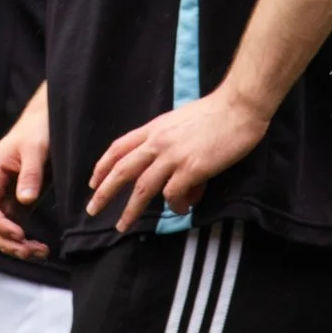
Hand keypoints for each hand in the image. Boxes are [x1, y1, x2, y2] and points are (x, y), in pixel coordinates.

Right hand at [0, 97, 51, 260]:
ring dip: (16, 245)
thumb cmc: (37, 130)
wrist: (45, 123)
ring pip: (0, 230)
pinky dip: (24, 241)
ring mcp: (3, 198)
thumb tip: (24, 200)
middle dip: (7, 241)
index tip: (19, 234)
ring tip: (39, 252)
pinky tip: (39, 248)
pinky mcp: (17, 204)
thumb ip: (31, 173)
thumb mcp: (36, 148)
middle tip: (30, 251)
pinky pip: (14, 228)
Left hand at [87, 84, 269, 233]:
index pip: (119, 147)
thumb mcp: (182, 123)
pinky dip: (175, 205)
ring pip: (142, 188)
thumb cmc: (216, 113)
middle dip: (104, 192)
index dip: (103, 166)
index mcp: (155, 128)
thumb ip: (171, 146)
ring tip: (122, 225)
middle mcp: (158, 142)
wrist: (239, 106)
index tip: (93, 181)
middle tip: (92, 209)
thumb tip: (173, 178)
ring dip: (130, 210)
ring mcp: (174, 156)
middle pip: (122, 170)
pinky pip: (173, 195)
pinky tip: (183, 208)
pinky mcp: (192, 168)